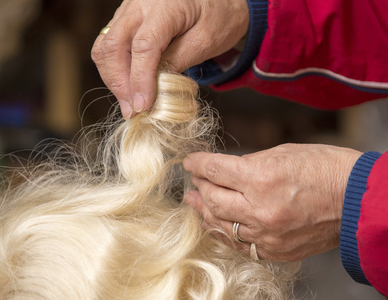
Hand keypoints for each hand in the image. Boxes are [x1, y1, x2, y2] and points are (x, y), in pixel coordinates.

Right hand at [91, 0, 248, 118]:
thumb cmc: (218, 16)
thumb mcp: (207, 41)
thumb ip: (178, 60)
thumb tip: (153, 88)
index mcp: (165, 5)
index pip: (144, 46)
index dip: (140, 80)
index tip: (142, 106)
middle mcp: (140, 4)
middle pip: (114, 46)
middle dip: (120, 83)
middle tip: (132, 111)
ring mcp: (129, 9)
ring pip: (105, 46)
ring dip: (114, 78)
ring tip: (128, 103)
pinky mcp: (126, 18)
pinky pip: (109, 44)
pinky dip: (114, 68)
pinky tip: (127, 86)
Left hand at [183, 143, 361, 261]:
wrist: (356, 197)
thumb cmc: (323, 167)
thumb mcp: (282, 154)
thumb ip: (248, 165)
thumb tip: (225, 172)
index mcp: (261, 178)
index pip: (216, 171)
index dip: (198, 164)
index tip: (190, 162)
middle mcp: (260, 210)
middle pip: (213, 199)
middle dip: (199, 187)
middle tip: (193, 182)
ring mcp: (267, 235)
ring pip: (221, 225)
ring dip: (204, 212)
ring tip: (193, 203)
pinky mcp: (276, 251)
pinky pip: (240, 245)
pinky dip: (224, 234)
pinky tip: (214, 225)